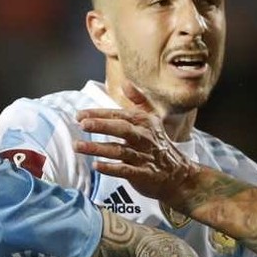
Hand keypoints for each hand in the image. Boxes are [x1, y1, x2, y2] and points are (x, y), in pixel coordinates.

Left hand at [73, 83, 197, 201]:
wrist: (178, 174)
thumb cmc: (159, 144)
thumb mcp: (152, 119)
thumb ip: (138, 100)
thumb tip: (126, 82)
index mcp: (144, 122)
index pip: (119, 115)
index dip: (99, 114)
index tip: (80, 115)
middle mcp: (144, 137)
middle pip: (121, 129)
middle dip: (101, 125)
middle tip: (82, 125)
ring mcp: (144, 156)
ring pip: (119, 150)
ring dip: (98, 148)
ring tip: (78, 146)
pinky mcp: (144, 174)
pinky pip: (125, 170)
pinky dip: (111, 168)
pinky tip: (96, 166)